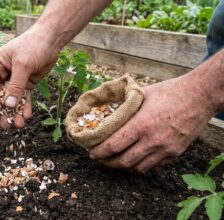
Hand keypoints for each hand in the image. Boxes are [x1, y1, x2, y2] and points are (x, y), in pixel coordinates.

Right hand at [0, 27, 58, 128]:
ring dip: (15, 112)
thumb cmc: (33, 46)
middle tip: (6, 126)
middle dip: (3, 111)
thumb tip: (9, 105)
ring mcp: (14, 80)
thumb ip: (16, 85)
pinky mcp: (26, 84)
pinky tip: (27, 116)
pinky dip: (25, 107)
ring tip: (19, 125)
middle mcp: (2, 74)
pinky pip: (23, 98)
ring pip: (12, 100)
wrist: (51, 40)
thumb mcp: (23, 65)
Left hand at [89, 77, 215, 171]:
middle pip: (123, 161)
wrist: (200, 96)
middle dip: (107, 162)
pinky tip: (133, 159)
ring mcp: (165, 149)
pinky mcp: (175, 153)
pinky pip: (153, 166)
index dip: (99, 152)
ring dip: (122, 166)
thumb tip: (106, 111)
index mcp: (142, 124)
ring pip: (138, 167)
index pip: (114, 145)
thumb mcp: (142, 95)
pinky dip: (139, 165)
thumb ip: (125, 107)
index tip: (91, 152)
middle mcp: (153, 140)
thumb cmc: (169, 92)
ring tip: (114, 160)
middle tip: (100, 158)